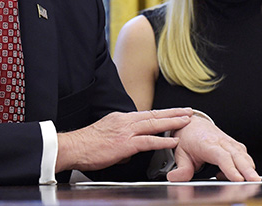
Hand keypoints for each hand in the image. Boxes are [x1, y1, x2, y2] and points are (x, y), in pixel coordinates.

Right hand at [56, 108, 192, 171]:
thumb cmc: (86, 145)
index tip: (174, 112)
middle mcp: (125, 121)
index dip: (162, 113)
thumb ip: (122, 141)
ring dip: (172, 122)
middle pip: (154, 115)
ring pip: (154, 124)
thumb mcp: (106, 136)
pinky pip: (148, 141)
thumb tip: (130, 150)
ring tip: (186, 121)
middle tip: (188, 111)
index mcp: (120, 119)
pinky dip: (162, 141)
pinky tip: (172, 141)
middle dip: (173, 113)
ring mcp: (125, 131)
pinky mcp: (125, 144)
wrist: (73, 147)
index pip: (146, 114)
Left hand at [167, 115, 259, 181]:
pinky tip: (237, 176)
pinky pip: (244, 156)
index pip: (222, 156)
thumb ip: (181, 168)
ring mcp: (230, 143)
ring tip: (253, 182)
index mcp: (207, 143)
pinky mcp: (235, 146)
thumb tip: (175, 178)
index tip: (237, 179)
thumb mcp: (180, 153)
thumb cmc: (187, 138)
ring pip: (244, 155)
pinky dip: (246, 166)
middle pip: (238, 156)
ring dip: (250, 168)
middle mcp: (221, 141)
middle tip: (255, 182)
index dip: (230, 168)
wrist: (192, 124)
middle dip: (248, 170)